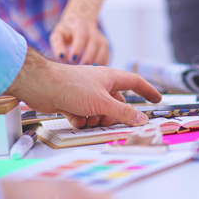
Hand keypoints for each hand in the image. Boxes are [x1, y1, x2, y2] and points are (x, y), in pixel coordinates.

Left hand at [5, 48, 161, 127]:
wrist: (41, 86)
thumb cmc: (71, 86)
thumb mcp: (102, 102)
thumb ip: (123, 113)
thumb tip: (141, 119)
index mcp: (110, 78)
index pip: (135, 83)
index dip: (147, 91)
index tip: (157, 99)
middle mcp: (99, 85)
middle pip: (116, 104)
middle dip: (112, 115)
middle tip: (105, 118)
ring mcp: (86, 94)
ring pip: (100, 112)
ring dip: (95, 119)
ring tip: (87, 117)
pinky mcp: (73, 102)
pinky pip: (85, 116)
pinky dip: (81, 120)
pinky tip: (74, 117)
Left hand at [50, 10, 109, 65]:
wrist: (80, 20)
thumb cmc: (66, 31)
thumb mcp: (58, 35)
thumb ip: (58, 45)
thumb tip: (62, 57)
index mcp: (79, 25)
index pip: (81, 36)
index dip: (78, 48)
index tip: (72, 60)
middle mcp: (92, 30)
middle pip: (94, 42)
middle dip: (88, 56)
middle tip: (80, 67)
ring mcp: (100, 37)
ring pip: (103, 48)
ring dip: (97, 61)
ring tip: (89, 71)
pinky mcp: (104, 44)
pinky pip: (107, 54)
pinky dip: (103, 62)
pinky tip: (96, 71)